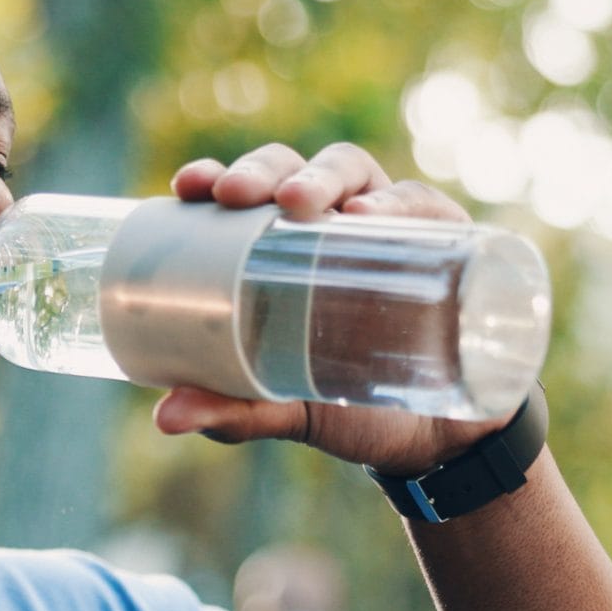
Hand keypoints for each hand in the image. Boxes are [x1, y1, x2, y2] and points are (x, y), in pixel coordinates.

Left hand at [154, 142, 503, 475]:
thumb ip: (234, 412)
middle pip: (291, 172)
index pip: (244, 196)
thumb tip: (166, 417)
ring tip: (298, 201)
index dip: (214, 177)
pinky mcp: (445, 239)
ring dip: (320, 175)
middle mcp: (332, 225)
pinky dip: (395, 203)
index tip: (187, 186)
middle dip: (262, 171)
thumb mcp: (288, 410)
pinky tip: (367, 215)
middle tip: (235, 196)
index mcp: (283, 249)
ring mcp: (389, 226)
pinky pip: (422, 206)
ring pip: (351, 172)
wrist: (439, 439)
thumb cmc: (352, 407)